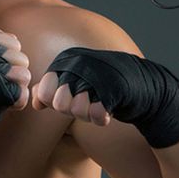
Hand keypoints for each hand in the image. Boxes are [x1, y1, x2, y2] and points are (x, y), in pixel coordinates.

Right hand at [0, 26, 31, 110]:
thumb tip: (14, 38)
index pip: (12, 41)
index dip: (9, 54)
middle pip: (22, 58)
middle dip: (14, 70)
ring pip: (25, 75)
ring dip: (16, 85)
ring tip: (0, 89)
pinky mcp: (2, 94)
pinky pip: (23, 94)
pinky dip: (16, 100)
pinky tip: (2, 101)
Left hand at [31, 46, 178, 147]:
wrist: (144, 85)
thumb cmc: (105, 84)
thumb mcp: (75, 81)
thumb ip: (52, 88)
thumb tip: (34, 101)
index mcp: (68, 59)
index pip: (44, 90)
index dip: (53, 102)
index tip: (69, 98)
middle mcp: (80, 64)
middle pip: (59, 104)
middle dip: (72, 110)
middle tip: (86, 104)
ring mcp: (96, 75)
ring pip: (76, 110)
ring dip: (87, 114)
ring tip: (98, 105)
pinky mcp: (114, 89)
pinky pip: (96, 115)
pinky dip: (101, 118)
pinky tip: (108, 111)